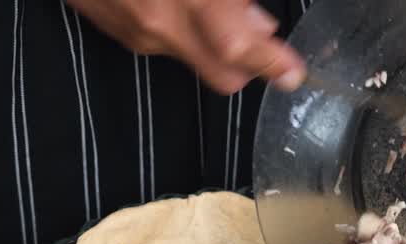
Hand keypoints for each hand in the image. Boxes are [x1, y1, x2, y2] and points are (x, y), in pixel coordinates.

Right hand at [66, 0, 305, 94]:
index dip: (271, 64)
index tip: (292, 73)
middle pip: (221, 75)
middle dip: (247, 65)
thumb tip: (257, 22)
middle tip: (261, 39)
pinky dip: (175, 27)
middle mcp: (159, 22)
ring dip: (209, 41)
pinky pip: (157, 42)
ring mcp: (133, 31)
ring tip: (207, 4)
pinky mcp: (113, 30)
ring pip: (190, 57)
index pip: (239, 48)